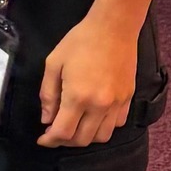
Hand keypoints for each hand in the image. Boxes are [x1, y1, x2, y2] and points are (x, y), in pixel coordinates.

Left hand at [38, 11, 138, 146]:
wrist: (113, 29)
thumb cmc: (79, 42)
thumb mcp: (53, 63)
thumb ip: (48, 94)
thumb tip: (46, 119)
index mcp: (78, 97)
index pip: (63, 132)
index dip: (50, 140)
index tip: (42, 140)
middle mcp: (99, 106)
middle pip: (83, 140)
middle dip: (65, 141)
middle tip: (54, 133)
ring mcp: (117, 104)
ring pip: (102, 137)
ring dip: (85, 137)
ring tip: (73, 127)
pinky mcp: (128, 99)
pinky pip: (116, 125)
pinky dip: (103, 128)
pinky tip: (92, 118)